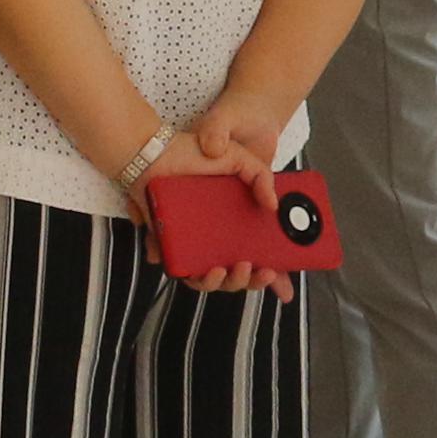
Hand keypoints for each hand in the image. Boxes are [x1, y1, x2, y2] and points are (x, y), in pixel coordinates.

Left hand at [136, 124, 288, 297]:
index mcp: (235, 221)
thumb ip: (262, 175)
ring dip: (224, 283)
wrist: (154, 155)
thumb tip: (274, 206)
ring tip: (227, 270)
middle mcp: (216, 236)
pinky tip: (203, 268)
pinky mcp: (173, 247)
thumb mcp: (237, 158)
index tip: (282, 280)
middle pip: (239, 272)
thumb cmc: (192, 155)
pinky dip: (192, 275)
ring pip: (212, 278)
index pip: (260, 253)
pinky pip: (183, 271)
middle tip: (260, 270)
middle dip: (251, 280)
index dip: (274, 271)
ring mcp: (195, 244)